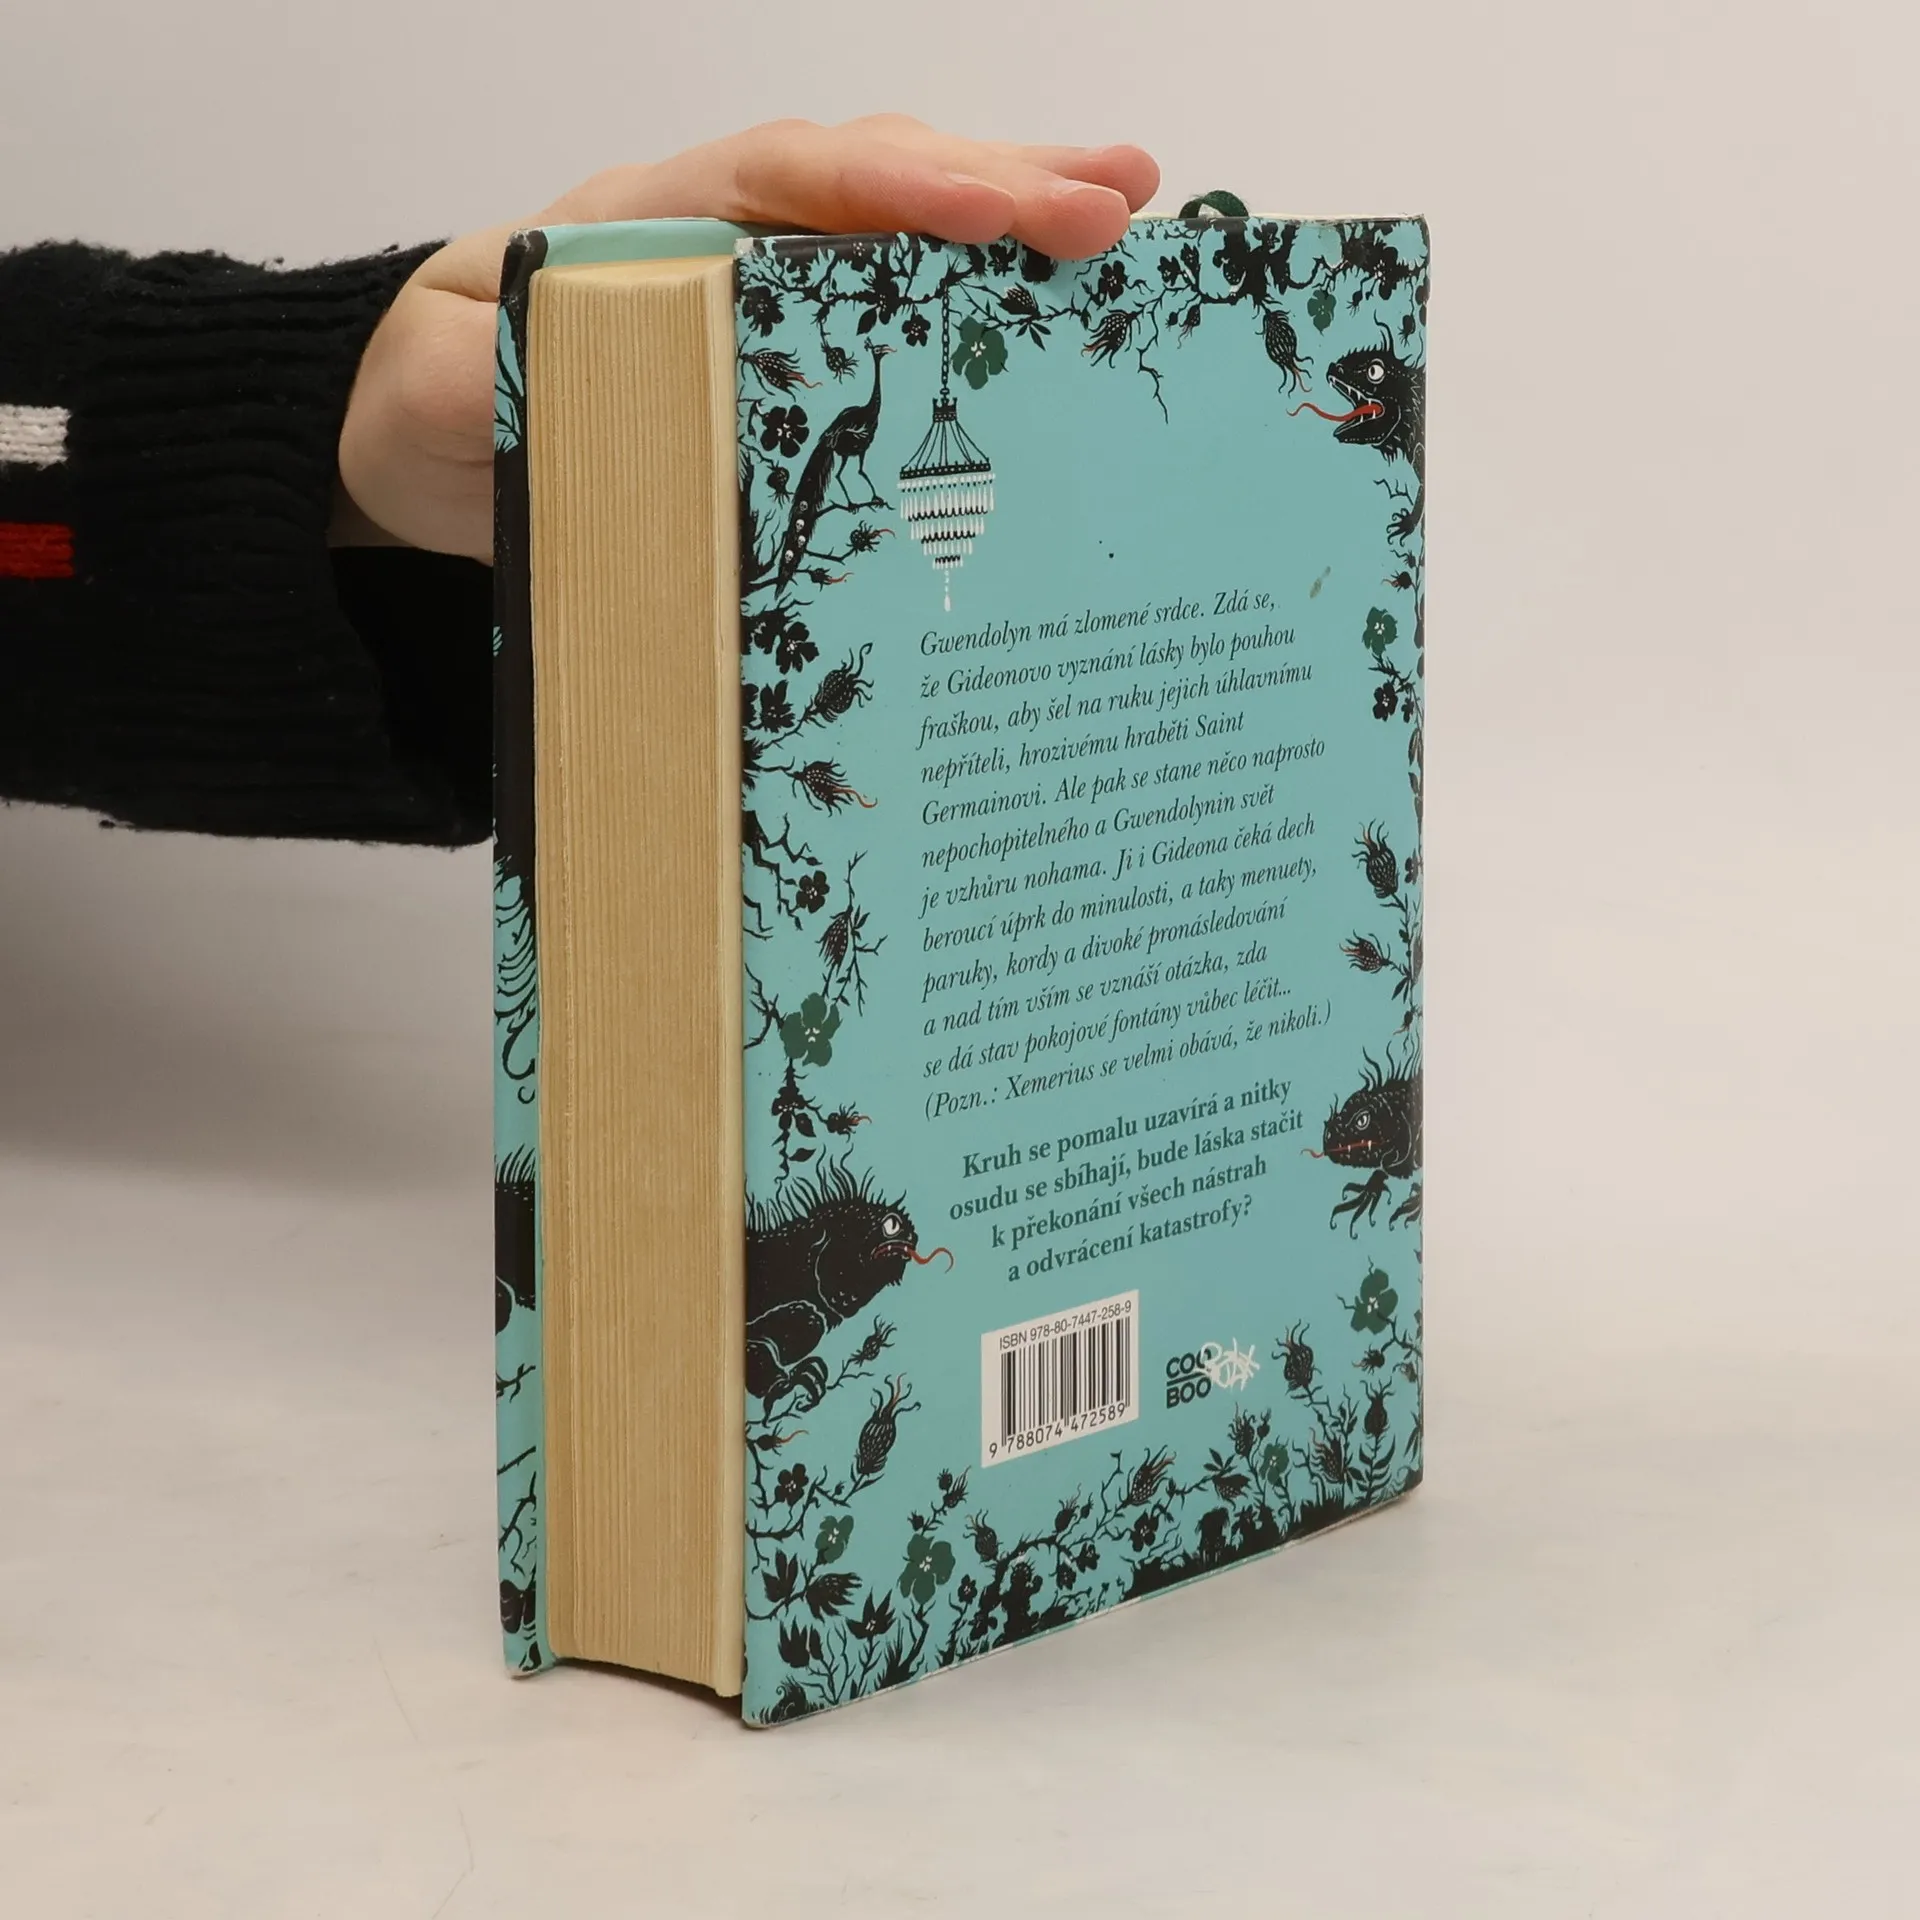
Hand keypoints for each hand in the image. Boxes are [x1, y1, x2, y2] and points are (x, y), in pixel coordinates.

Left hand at [336, 116, 1158, 559]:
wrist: (416, 443)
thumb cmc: (430, 402)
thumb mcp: (431, 395)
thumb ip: (489, 379)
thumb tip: (576, 375)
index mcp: (643, 228)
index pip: (779, 181)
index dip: (887, 186)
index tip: (987, 206)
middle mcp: (720, 240)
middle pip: (871, 184)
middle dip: (996, 183)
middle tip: (1116, 199)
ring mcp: (759, 293)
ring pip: (899, 234)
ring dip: (1012, 218)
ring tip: (1126, 214)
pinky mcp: (783, 358)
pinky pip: (889, 314)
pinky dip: (975, 303)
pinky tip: (1053, 310)